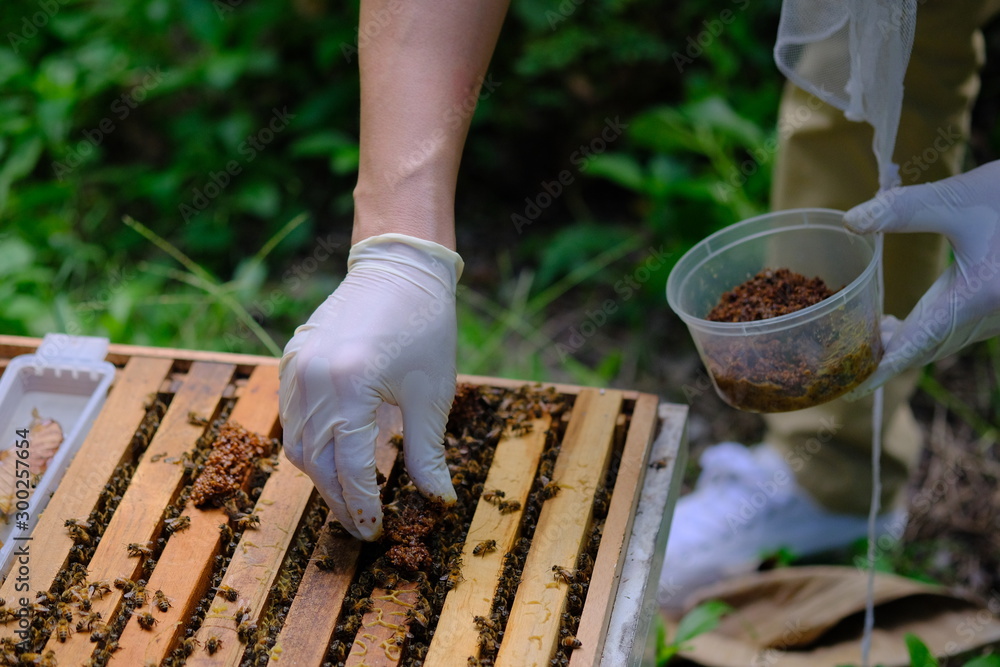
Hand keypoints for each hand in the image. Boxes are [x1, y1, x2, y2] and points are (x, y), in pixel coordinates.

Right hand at [278, 233, 462, 539]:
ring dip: (321, 477)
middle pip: (317, 461)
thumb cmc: (425, 328)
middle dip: (339, 500)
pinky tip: (332, 459)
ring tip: (349, 500)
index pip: (349, 467)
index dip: (363, 505)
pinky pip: (291, 417)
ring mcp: (296, 368)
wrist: (399, 268)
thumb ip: (427, 454)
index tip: (376, 531)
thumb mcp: (432, 395)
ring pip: (297, 443)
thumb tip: (439, 501)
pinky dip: (309, 445)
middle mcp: (313, 379)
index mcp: (351, 386)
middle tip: (362, 526)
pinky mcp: (291, 359)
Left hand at [844, 160, 999, 394]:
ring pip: (943, 340)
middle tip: (847, 361)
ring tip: (865, 341)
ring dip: (906, 345)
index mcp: (979, 295)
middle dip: (889, 357)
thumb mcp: (961, 198)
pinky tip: (898, 324)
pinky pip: (957, 329)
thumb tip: (852, 219)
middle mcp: (990, 314)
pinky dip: (925, 333)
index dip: (888, 366)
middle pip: (930, 347)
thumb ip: (904, 210)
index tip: (858, 387)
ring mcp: (997, 313)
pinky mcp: (997, 305)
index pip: (922, 341)